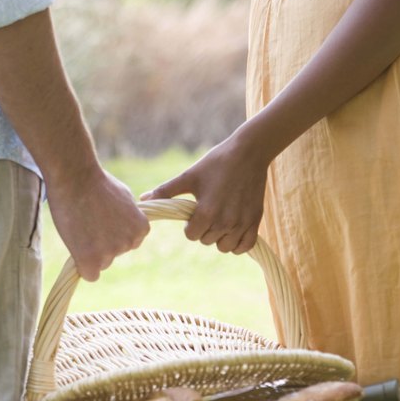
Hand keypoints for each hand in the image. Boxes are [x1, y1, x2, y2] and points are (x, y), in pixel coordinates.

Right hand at [46, 167, 149, 280]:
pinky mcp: (91, 260)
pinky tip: (76, 246)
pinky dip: (82, 265)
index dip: (111, 233)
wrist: (75, 177)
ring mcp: (110, 253)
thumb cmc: (97, 182)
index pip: (128, 243)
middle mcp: (130, 243)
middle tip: (86, 221)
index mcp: (141, 229)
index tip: (100, 218)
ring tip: (79, 226)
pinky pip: (90, 275)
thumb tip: (128, 225)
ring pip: (100, 263)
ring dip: (89, 251)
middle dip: (100, 244)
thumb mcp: (124, 197)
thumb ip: (129, 217)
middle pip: (113, 255)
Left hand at [141, 123, 268, 253]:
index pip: (191, 236)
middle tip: (209, 210)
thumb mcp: (189, 176)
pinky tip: (233, 231)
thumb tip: (143, 199)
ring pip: (225, 247)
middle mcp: (225, 222)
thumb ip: (166, 191)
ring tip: (221, 219)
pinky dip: (238, 244)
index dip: (190, 225)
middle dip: (204, 229)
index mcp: (206, 213)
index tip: (196, 210)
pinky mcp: (255, 222)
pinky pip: (244, 247)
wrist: (249, 153)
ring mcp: (242, 223)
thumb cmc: (216, 162)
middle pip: (206, 241)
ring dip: (220, 238)